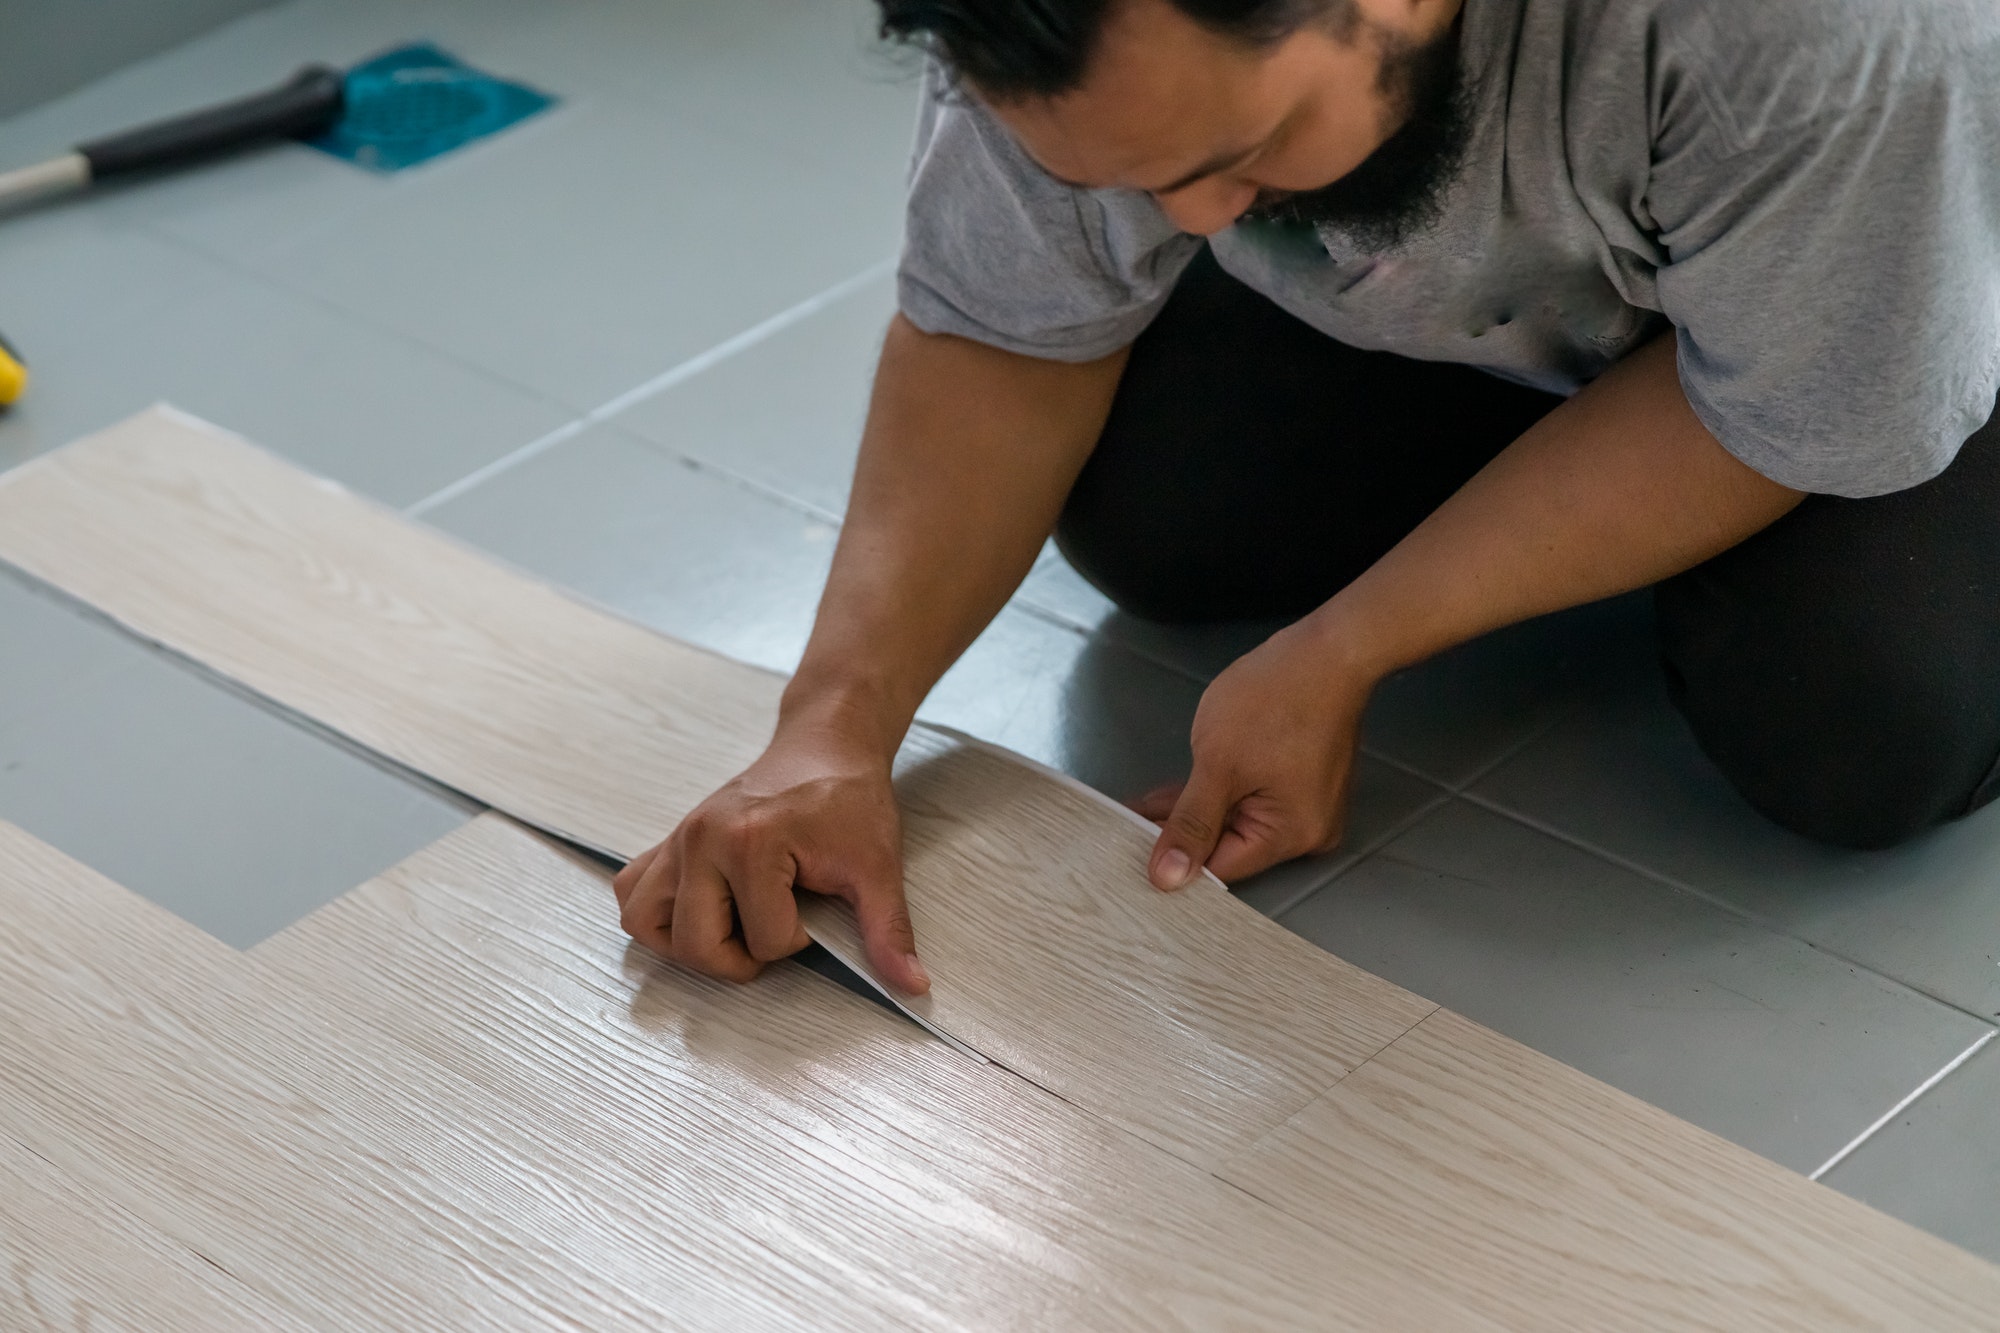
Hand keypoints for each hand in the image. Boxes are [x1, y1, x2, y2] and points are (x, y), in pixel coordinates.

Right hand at [612, 728, 929, 993]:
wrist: (825, 746)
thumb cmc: (849, 799)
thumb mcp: (878, 866)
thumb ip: (888, 929)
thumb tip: (912, 985)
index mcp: (750, 842)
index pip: (762, 941)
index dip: (798, 942)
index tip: (816, 910)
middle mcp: (701, 839)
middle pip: (694, 944)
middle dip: (739, 957)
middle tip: (774, 933)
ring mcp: (678, 839)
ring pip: (644, 922)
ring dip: (687, 943)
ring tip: (732, 930)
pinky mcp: (670, 841)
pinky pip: (632, 891)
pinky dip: (657, 914)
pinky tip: (702, 912)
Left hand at [1134, 617, 1375, 889]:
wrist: (1328, 649)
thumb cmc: (1273, 701)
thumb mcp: (1219, 765)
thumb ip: (1191, 824)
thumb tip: (1165, 881)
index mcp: (1291, 837)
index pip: (1220, 866)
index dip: (1172, 859)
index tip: (1126, 848)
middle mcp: (1308, 833)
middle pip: (1230, 845)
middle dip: (1178, 831)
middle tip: (1123, 821)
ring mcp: (1310, 806)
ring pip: (1238, 819)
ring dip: (1193, 810)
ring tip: (1139, 804)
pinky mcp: (1304, 782)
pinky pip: (1253, 799)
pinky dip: (1219, 793)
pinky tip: (1177, 790)